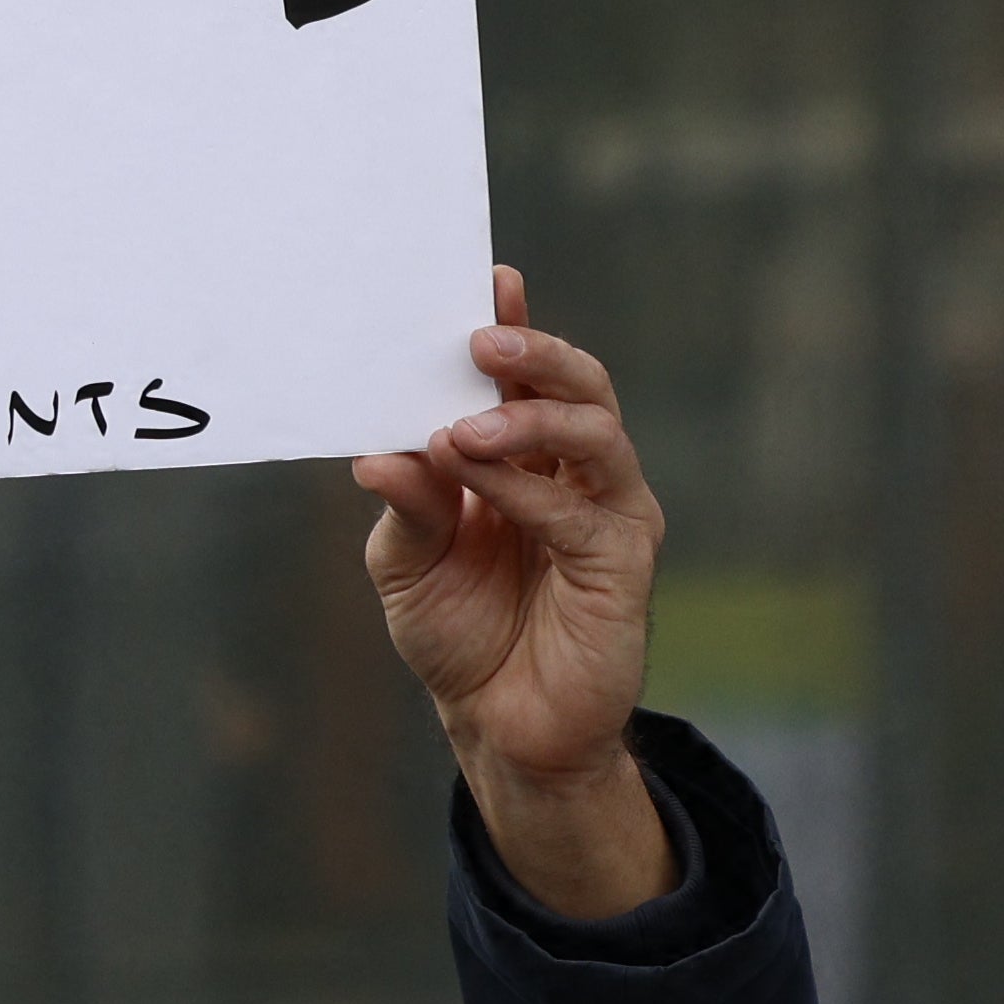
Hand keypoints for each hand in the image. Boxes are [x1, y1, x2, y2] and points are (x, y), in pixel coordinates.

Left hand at [354, 270, 672, 912]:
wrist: (497, 723)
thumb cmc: (456, 628)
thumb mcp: (406, 560)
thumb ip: (407, 501)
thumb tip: (379, 450)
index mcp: (523, 458)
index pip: (524, 378)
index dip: (511, 327)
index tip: (484, 280)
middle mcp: (575, 475)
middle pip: (578, 388)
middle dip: (534, 354)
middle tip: (479, 341)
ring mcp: (608, 514)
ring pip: (593, 435)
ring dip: (527, 419)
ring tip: (463, 426)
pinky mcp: (624, 564)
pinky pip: (579, 511)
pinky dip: (525, 489)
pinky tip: (477, 477)